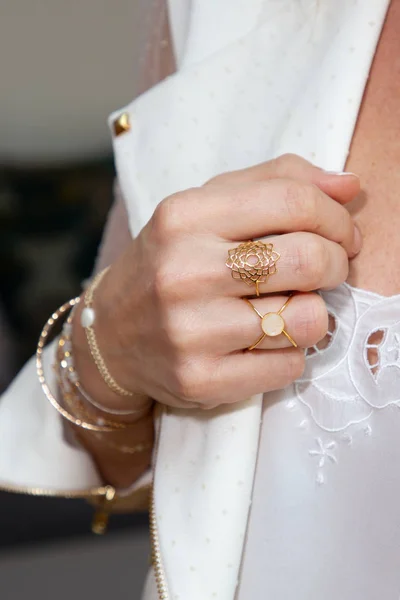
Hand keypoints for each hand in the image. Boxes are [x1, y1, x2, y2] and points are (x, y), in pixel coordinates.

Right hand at [74, 154, 360, 410]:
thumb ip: (275, 183)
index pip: (293, 201)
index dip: (336, 218)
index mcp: (184, 217)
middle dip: (337, 264)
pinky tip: (265, 345)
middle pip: (308, 260)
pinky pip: (288, 368)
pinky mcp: (198, 379)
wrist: (109, 335)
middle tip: (328, 270)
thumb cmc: (170, 264)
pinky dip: (291, 355)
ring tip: (289, 309)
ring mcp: (188, 331)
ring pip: (305, 321)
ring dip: (314, 314)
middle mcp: (182, 272)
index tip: (342, 235)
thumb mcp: (205, 208)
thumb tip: (350, 187)